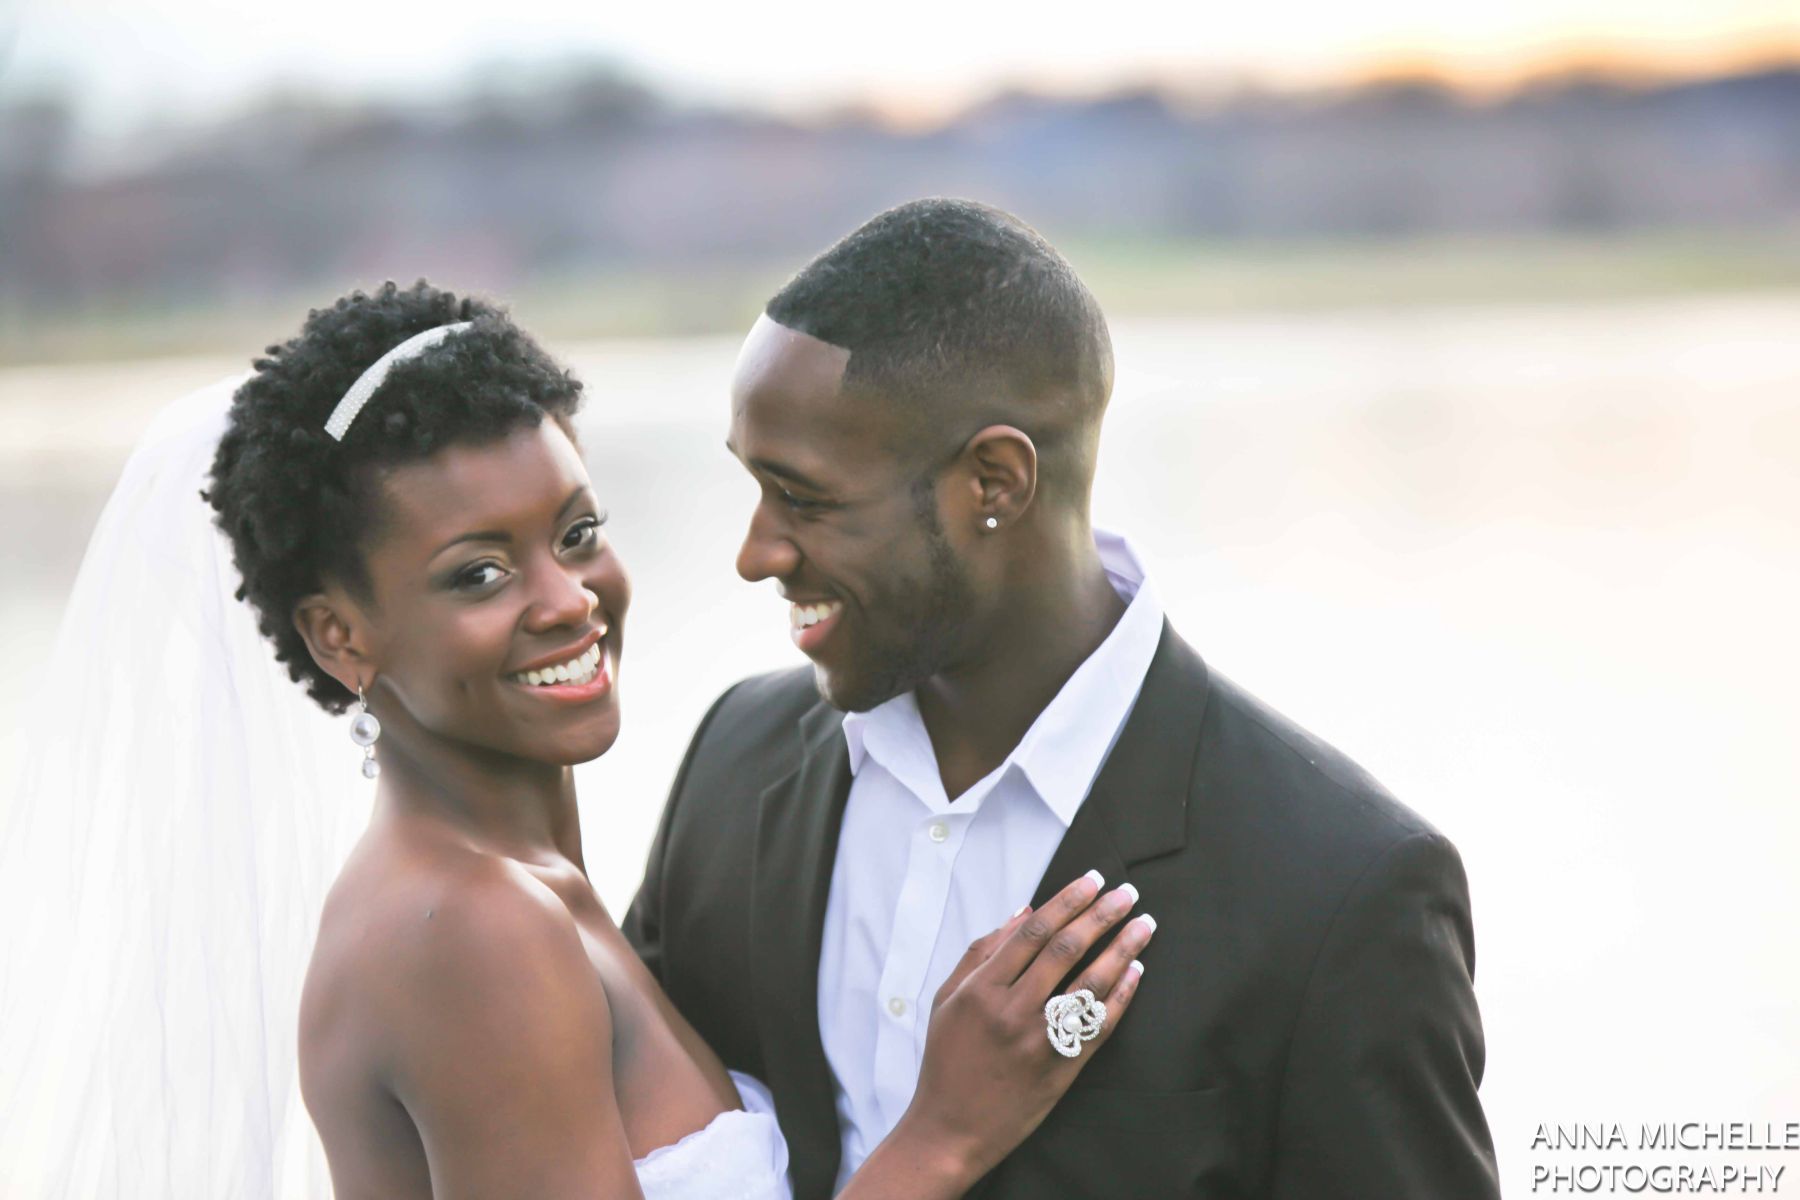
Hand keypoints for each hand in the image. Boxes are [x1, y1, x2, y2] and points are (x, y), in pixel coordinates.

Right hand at [892, 871, 1154, 1187]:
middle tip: (1127, 893)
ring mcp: (1040, 1041)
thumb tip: (1022, 911)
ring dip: (1123, 948)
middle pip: (1066, 949)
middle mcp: (1012, 1011)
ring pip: (1090, 983)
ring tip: (1144, 924)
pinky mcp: (1062, 1067)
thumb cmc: (947, 1060)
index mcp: (982, 989)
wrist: (951, 1129)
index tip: (1092, 881)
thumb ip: (982, 953)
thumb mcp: (948, 999)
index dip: (1067, 901)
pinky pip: (1101, 1025)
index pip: (1032, 931)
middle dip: (1101, 914)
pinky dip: (1122, 995)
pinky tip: (1136, 971)